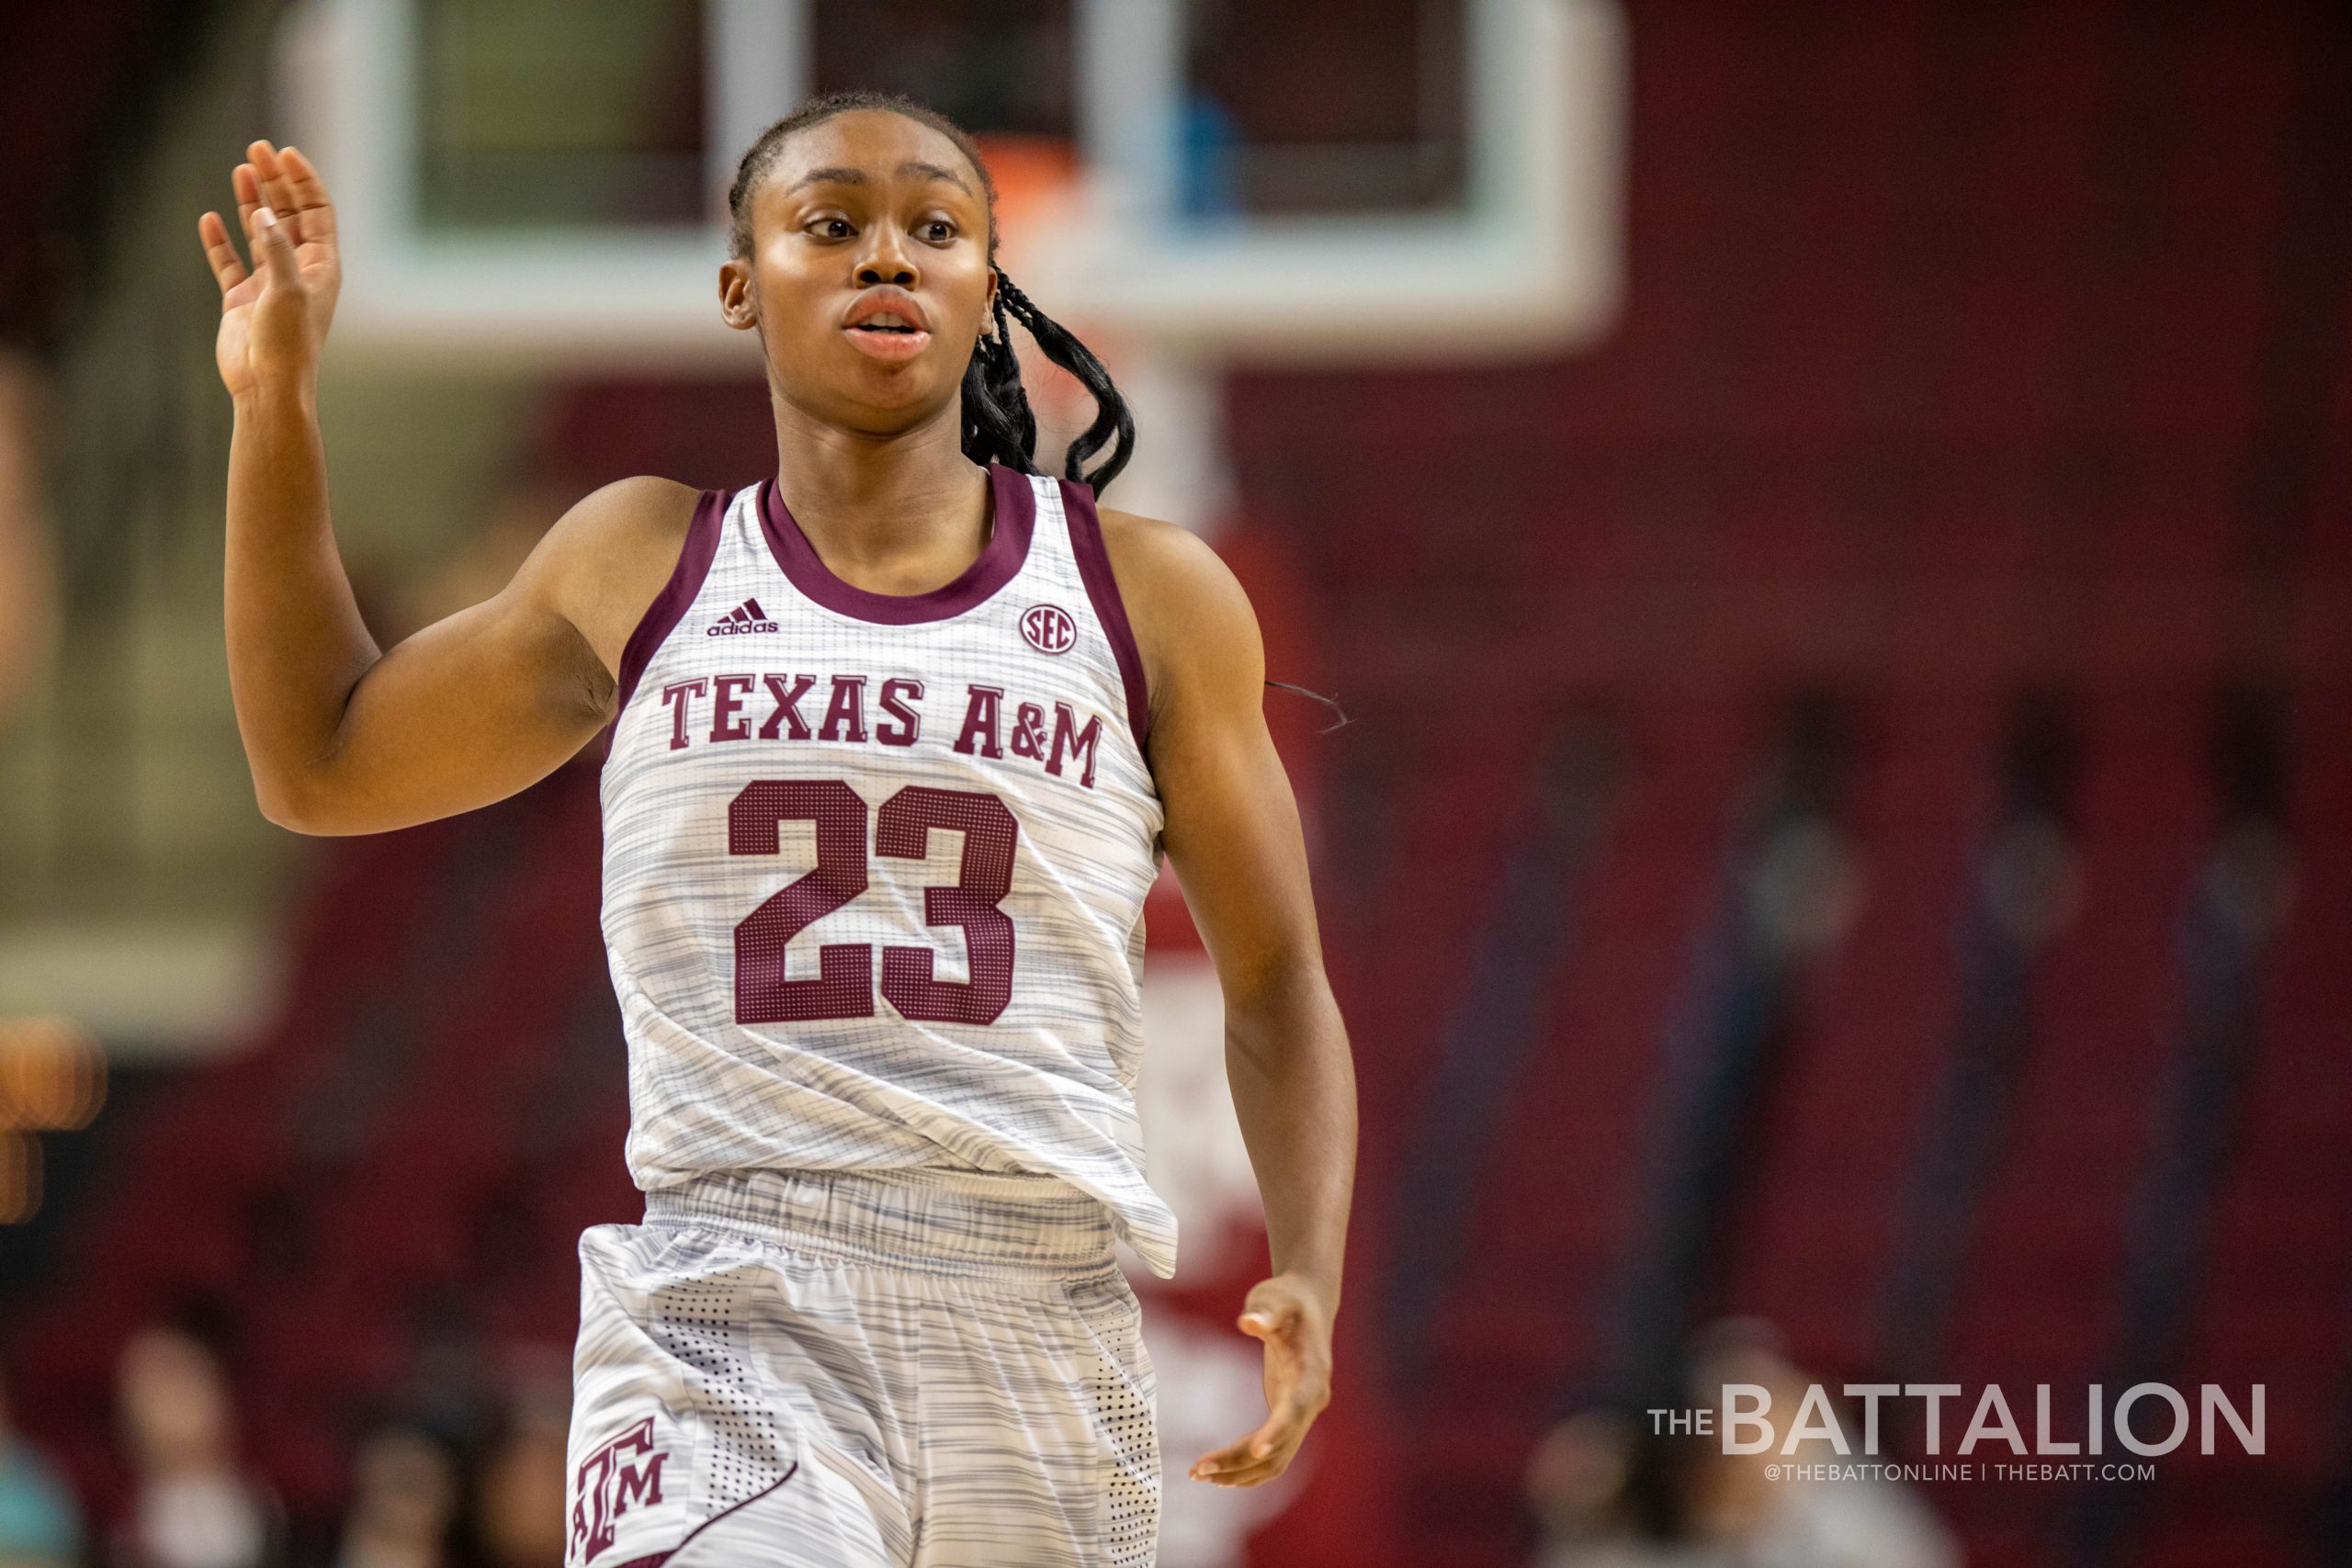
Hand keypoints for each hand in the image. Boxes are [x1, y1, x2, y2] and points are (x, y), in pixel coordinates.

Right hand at [199, 140, 342, 399]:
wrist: (265, 385)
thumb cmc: (287, 342)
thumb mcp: (287, 290)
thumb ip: (276, 248)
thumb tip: (262, 211)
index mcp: (321, 268)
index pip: (316, 212)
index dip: (302, 181)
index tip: (284, 153)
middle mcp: (298, 272)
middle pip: (288, 215)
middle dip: (275, 181)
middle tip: (257, 149)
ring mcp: (269, 285)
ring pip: (260, 233)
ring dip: (250, 202)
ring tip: (241, 169)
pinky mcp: (242, 300)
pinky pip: (230, 263)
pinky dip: (220, 241)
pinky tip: (209, 219)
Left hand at [1188, 1272, 1333, 1487]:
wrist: (1307, 1304)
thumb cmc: (1288, 1298)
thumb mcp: (1275, 1297)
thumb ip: (1265, 1311)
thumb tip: (1248, 1322)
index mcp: (1313, 1372)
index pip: (1297, 1408)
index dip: (1278, 1431)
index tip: (1256, 1449)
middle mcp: (1312, 1400)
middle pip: (1281, 1445)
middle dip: (1240, 1461)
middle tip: (1197, 1469)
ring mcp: (1302, 1413)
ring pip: (1276, 1458)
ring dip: (1240, 1472)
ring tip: (1199, 1474)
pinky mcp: (1289, 1418)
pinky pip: (1273, 1454)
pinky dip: (1248, 1468)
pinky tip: (1220, 1474)